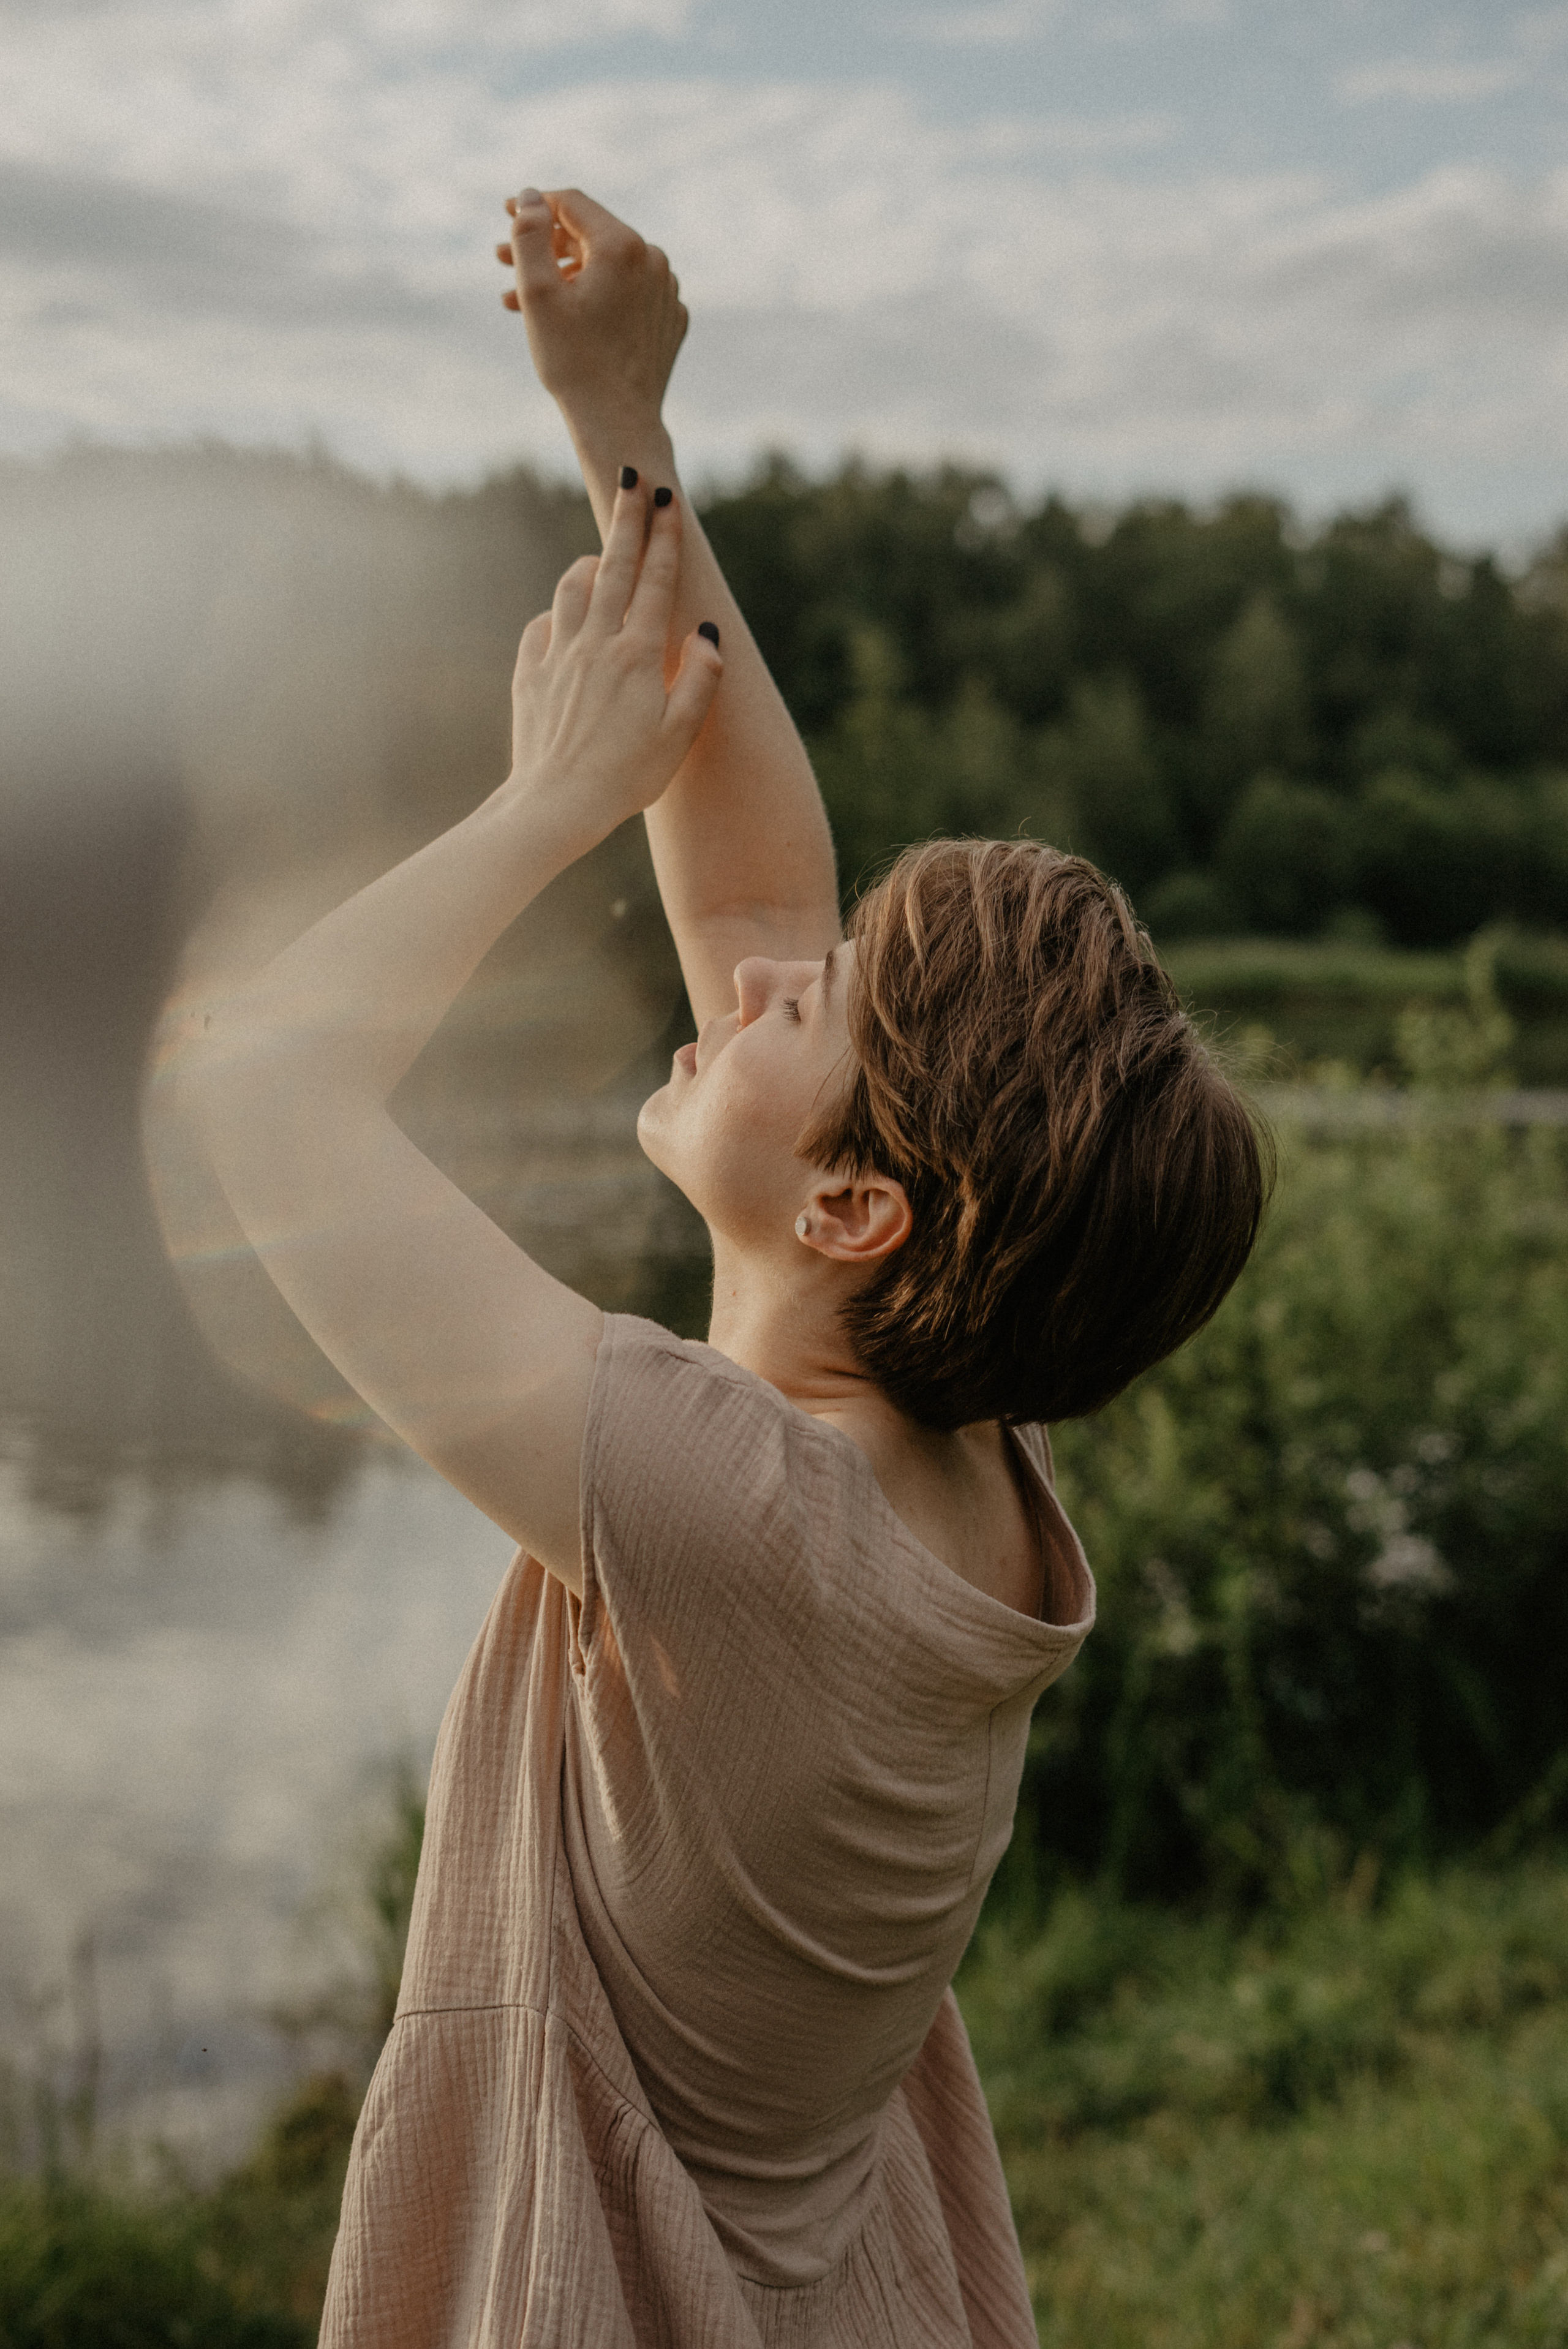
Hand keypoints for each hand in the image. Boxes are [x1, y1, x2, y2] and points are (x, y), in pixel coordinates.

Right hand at [497, 187, 686, 427]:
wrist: (618, 423)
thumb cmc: (574, 362)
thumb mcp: (538, 293)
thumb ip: (529, 236)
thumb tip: (531, 198)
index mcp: (623, 246)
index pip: (573, 204)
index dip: (536, 205)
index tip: (507, 212)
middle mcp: (654, 260)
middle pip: (591, 235)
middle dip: (545, 245)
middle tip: (503, 259)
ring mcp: (667, 292)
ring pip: (608, 267)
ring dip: (565, 275)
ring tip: (523, 298)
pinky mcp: (669, 320)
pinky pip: (629, 295)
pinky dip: (598, 298)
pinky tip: (567, 319)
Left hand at [508, 475, 720, 847]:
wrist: (554, 806)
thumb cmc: (625, 778)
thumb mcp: (678, 736)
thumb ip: (699, 681)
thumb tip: (705, 635)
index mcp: (637, 655)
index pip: (657, 581)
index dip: (665, 537)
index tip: (669, 499)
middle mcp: (595, 644)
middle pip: (614, 567)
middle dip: (627, 520)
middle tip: (635, 479)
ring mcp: (558, 656)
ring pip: (571, 588)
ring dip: (588, 564)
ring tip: (600, 554)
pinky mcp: (529, 675)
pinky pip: (542, 626)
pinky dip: (556, 613)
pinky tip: (565, 618)